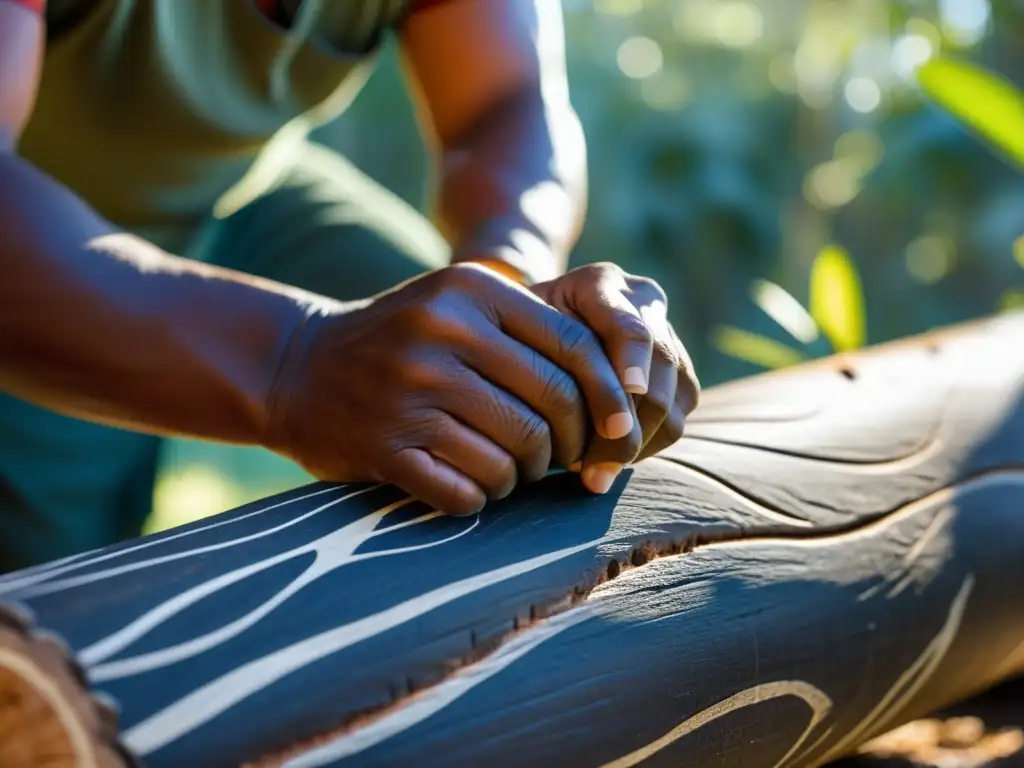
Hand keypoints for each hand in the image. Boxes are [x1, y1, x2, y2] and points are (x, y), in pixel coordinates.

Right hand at [265, 264, 637, 515]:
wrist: (297, 367)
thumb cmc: (403, 340)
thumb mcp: (459, 305)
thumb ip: (533, 332)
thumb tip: (619, 399)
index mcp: (470, 291)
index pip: (575, 348)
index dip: (609, 397)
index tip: (616, 431)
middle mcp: (442, 333)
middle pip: (552, 407)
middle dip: (569, 445)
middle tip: (558, 459)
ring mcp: (410, 392)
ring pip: (515, 456)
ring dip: (524, 476)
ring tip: (510, 469)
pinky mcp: (385, 447)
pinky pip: (468, 492)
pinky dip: (480, 498)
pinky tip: (468, 484)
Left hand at [531, 263, 699, 491]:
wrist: (535, 326)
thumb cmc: (514, 337)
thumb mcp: (513, 338)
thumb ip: (537, 363)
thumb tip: (565, 426)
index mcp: (600, 283)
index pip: (628, 326)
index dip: (630, 365)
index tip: (621, 409)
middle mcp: (641, 300)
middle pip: (659, 366)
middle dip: (630, 425)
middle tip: (594, 472)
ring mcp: (665, 333)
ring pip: (674, 398)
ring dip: (639, 443)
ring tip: (596, 472)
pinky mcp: (677, 369)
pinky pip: (679, 416)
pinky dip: (649, 445)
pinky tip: (613, 461)